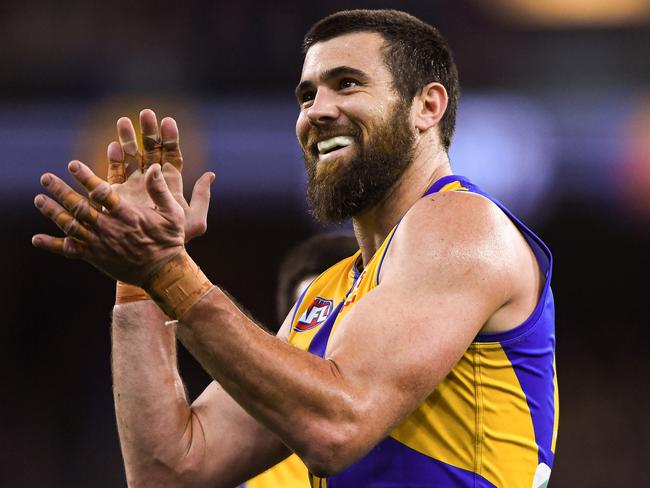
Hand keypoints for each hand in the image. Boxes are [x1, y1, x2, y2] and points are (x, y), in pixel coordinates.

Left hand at [32, 160, 194, 285]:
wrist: (162, 272)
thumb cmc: (169, 240)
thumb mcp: (173, 213)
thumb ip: (161, 190)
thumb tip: (153, 167)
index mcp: (127, 216)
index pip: (101, 193)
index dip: (85, 178)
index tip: (72, 165)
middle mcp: (110, 229)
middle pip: (79, 208)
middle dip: (61, 192)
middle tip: (45, 178)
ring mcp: (100, 244)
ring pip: (71, 226)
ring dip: (52, 212)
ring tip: (38, 199)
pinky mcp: (95, 257)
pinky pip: (70, 250)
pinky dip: (52, 245)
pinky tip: (36, 239)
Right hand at [107, 109, 213, 241]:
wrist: (149, 257)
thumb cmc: (174, 242)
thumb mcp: (194, 221)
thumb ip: (201, 198)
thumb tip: (210, 174)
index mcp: (171, 185)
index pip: (171, 156)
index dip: (170, 139)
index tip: (168, 121)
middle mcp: (152, 182)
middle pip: (150, 151)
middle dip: (148, 132)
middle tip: (146, 113)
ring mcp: (134, 187)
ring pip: (131, 157)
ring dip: (128, 138)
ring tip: (124, 121)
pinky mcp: (116, 194)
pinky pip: (114, 172)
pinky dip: (114, 158)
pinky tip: (113, 145)